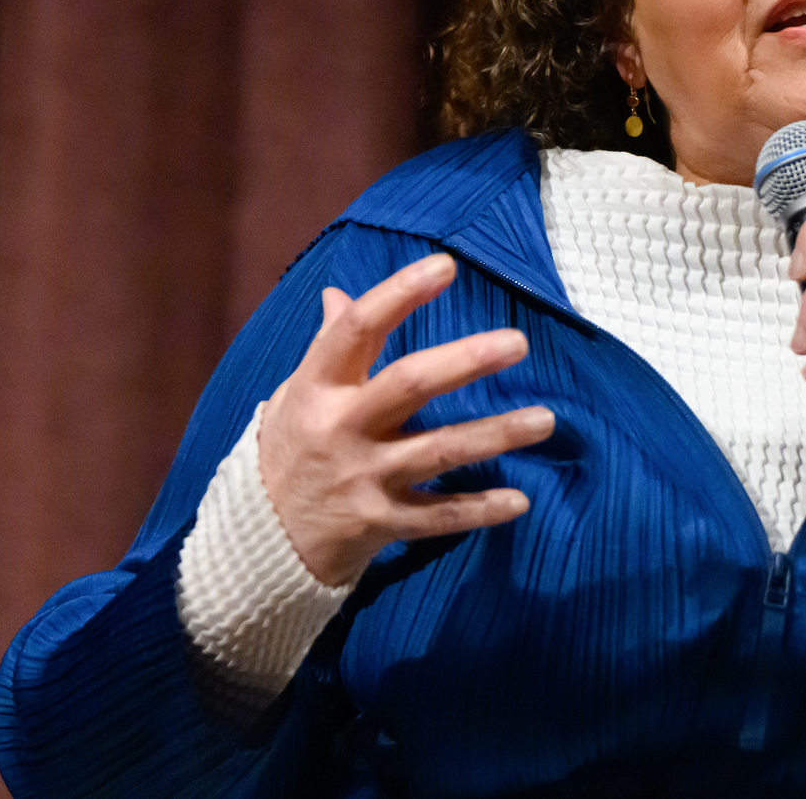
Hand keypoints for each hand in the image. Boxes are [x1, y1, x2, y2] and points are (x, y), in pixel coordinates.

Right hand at [257, 253, 553, 586]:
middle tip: (518, 342)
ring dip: (495, 435)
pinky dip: (479, 511)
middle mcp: (341, 428)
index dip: (398, 294)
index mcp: (318, 387)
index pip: (356, 330)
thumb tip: (336, 294)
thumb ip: (328, 346)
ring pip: (438, 450)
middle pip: (408, 384)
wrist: (259, 539)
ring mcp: (363, 478)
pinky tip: (521, 502)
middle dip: (465, 362)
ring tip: (546, 419)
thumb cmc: (292, 448)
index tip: (445, 266)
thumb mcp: (298, 393)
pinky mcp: (380, 523)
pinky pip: (438, 517)